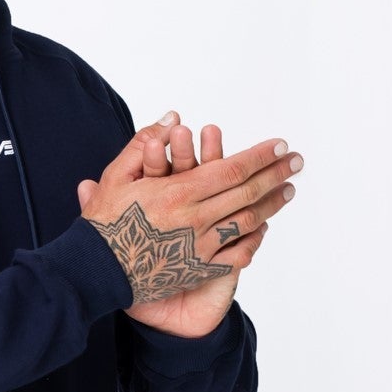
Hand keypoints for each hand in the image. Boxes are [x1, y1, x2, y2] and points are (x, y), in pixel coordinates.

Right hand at [77, 119, 300, 335]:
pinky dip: (254, 239)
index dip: (260, 156)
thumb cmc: (103, 224)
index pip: (232, 168)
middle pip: (247, 192)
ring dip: (271, 204)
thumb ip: (144, 143)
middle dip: (275, 174)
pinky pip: (237, 254)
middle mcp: (195, 220)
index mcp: (178, 193)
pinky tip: (263, 226)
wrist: (95, 274)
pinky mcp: (199, 269)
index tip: (280, 145)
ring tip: (289, 190)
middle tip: (296, 161)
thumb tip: (172, 117)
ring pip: (247, 221)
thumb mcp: (117, 177)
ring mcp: (200, 247)